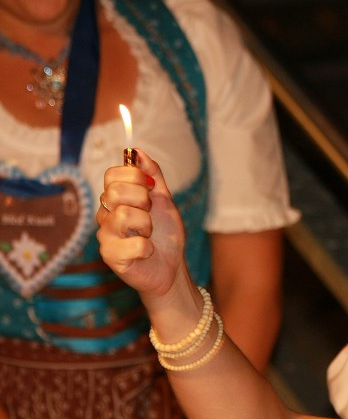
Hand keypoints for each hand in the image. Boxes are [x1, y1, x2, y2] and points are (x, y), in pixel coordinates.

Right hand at [97, 148, 185, 300]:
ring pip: (124, 216)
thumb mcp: (164, 200)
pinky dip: (148, 248)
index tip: (150, 190)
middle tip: (150, 215)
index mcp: (116, 199)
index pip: (112, 174)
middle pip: (115, 192)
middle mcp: (105, 215)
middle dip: (143, 202)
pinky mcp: (111, 257)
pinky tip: (147, 252)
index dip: (135, 177)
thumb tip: (136, 151)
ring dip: (147, 226)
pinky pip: (133, 244)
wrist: (172, 268)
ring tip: (148, 235)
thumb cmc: (166, 235)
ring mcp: (105, 236)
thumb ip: (152, 175)